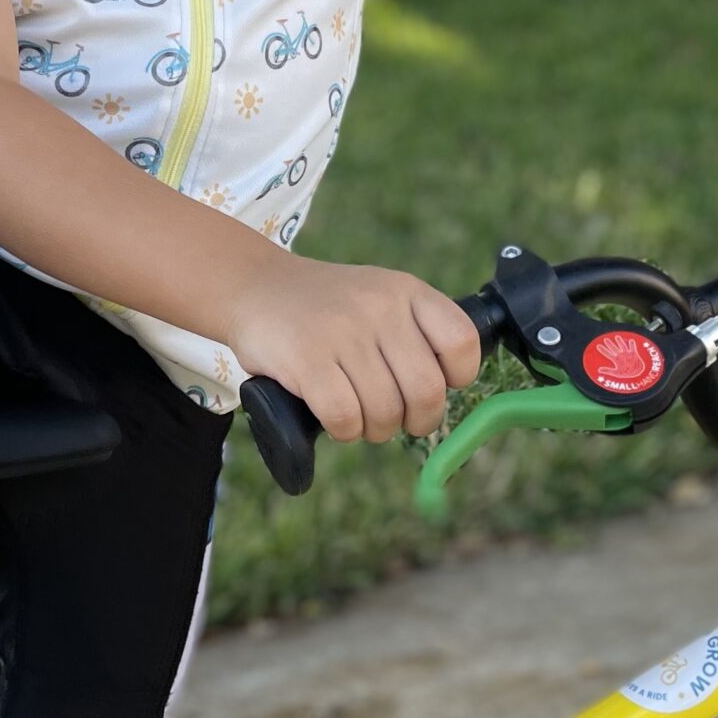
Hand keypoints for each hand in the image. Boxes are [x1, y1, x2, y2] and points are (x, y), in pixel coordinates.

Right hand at [226, 255, 482, 441]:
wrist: (256, 287)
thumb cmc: (326, 308)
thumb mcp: (378, 297)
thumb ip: (415, 334)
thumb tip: (442, 399)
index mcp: (406, 291)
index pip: (461, 341)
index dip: (456, 378)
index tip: (433, 386)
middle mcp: (379, 306)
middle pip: (426, 391)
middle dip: (416, 420)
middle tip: (396, 420)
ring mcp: (342, 331)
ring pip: (385, 412)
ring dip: (374, 429)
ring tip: (358, 415)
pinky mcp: (307, 358)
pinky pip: (345, 418)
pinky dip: (344, 431)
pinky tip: (334, 417)